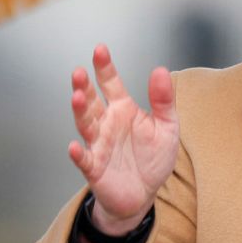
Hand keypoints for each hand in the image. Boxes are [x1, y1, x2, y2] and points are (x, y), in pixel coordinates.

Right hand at [68, 44, 178, 234]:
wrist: (144, 193)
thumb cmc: (153, 157)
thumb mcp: (167, 127)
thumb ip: (163, 101)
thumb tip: (161, 70)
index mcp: (123, 110)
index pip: (111, 84)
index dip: (105, 68)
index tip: (101, 49)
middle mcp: (106, 124)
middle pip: (92, 102)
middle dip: (84, 86)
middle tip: (80, 71)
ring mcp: (98, 145)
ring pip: (85, 125)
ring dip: (80, 111)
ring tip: (78, 96)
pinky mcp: (94, 168)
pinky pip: (84, 160)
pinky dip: (78, 154)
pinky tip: (74, 147)